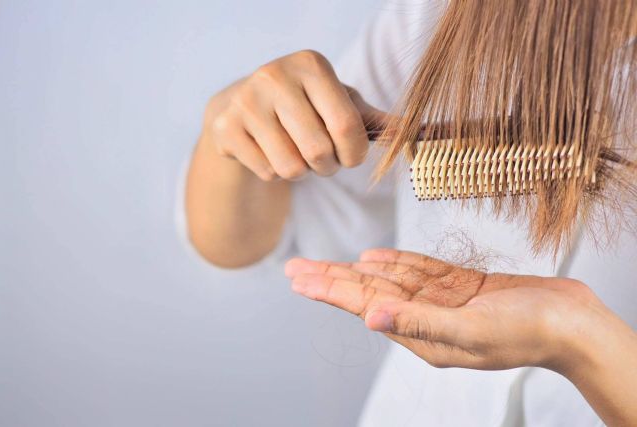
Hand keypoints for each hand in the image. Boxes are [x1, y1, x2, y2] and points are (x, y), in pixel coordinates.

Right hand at [202, 50, 385, 180]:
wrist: (241, 105)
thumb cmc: (302, 105)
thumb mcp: (338, 103)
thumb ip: (374, 119)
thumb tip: (417, 134)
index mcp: (311, 64)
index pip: (347, 127)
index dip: (355, 154)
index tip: (351, 155)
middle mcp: (275, 75)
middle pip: (319, 152)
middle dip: (328, 167)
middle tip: (322, 159)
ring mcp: (246, 101)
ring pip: (292, 168)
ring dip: (302, 172)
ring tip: (295, 152)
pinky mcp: (226, 127)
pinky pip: (267, 173)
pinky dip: (275, 172)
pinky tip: (268, 151)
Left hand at [285, 248, 607, 373]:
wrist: (571, 322)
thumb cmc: (527, 332)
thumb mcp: (470, 331)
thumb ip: (418, 323)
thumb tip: (369, 317)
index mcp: (422, 335)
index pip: (363, 306)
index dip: (328, 290)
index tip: (299, 279)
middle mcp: (426, 319)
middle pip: (367, 293)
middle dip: (330, 279)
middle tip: (296, 268)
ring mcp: (442, 302)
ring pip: (388, 281)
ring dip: (355, 270)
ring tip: (325, 264)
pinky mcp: (460, 287)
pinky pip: (418, 272)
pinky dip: (395, 263)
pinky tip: (374, 259)